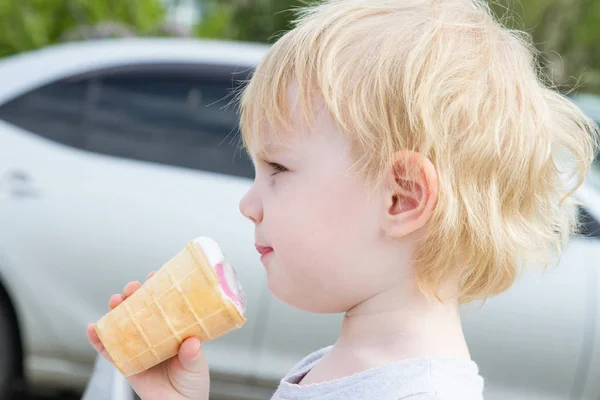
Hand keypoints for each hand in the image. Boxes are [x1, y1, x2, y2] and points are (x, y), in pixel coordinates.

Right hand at [87, 271, 209, 399]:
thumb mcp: (196, 366)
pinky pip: (108, 349)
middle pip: (140, 309)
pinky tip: (93, 328)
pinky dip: (98, 338)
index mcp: (174, 329)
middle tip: (133, 288)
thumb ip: (192, 355)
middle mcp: (155, 334)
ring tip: (116, 301)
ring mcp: (138, 347)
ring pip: (122, 323)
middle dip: (134, 294)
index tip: (154, 276)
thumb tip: (191, 342)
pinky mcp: (125, 363)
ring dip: (116, 310)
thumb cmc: (192, 384)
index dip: (158, 287)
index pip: (165, 303)